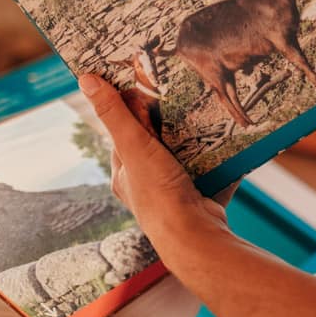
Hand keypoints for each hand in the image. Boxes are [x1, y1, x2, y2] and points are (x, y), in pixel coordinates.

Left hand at [78, 74, 237, 269]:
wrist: (197, 237)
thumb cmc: (158, 195)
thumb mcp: (133, 146)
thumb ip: (113, 114)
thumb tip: (85, 79)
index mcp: (124, 175)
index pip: (123, 134)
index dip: (131, 110)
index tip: (144, 85)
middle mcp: (147, 185)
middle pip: (156, 143)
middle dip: (169, 122)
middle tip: (181, 93)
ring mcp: (176, 192)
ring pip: (186, 155)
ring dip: (197, 137)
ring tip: (207, 110)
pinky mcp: (202, 196)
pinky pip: (213, 169)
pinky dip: (221, 155)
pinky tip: (230, 137)